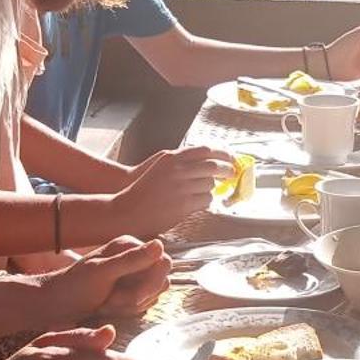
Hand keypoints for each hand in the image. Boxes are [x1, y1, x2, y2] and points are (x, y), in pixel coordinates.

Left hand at [34, 237, 169, 326]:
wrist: (53, 306)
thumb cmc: (73, 287)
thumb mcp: (102, 273)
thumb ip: (131, 260)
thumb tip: (160, 244)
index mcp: (129, 246)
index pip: (163, 262)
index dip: (152, 282)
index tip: (133, 296)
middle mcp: (133, 258)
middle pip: (160, 281)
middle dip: (137, 296)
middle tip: (110, 300)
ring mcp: (131, 276)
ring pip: (152, 295)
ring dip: (129, 305)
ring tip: (105, 304)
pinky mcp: (128, 292)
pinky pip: (143, 305)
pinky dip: (126, 311)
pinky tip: (107, 308)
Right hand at [110, 146, 232, 235]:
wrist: (128, 209)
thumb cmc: (144, 188)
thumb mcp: (161, 166)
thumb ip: (181, 161)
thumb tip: (206, 160)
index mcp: (172, 157)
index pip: (206, 150)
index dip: (222, 153)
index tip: (231, 158)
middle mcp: (178, 170)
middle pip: (213, 166)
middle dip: (227, 170)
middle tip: (232, 173)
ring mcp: (181, 187)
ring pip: (210, 185)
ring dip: (212, 188)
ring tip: (205, 191)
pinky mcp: (184, 205)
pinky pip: (206, 200)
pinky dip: (206, 201)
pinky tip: (199, 203)